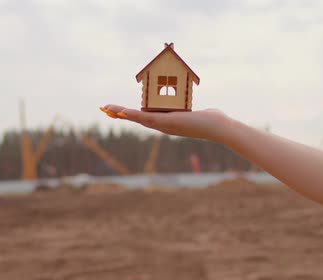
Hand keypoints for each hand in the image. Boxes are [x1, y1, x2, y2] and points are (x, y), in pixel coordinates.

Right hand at [100, 105, 229, 142]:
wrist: (218, 127)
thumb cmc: (211, 119)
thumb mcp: (196, 112)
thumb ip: (192, 111)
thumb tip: (197, 111)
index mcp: (166, 122)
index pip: (143, 117)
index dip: (129, 114)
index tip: (117, 110)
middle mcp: (162, 126)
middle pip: (136, 118)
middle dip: (119, 113)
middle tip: (104, 108)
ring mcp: (164, 125)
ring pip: (137, 118)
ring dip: (121, 113)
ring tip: (107, 108)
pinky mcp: (167, 122)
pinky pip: (147, 117)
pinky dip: (133, 115)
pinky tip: (123, 112)